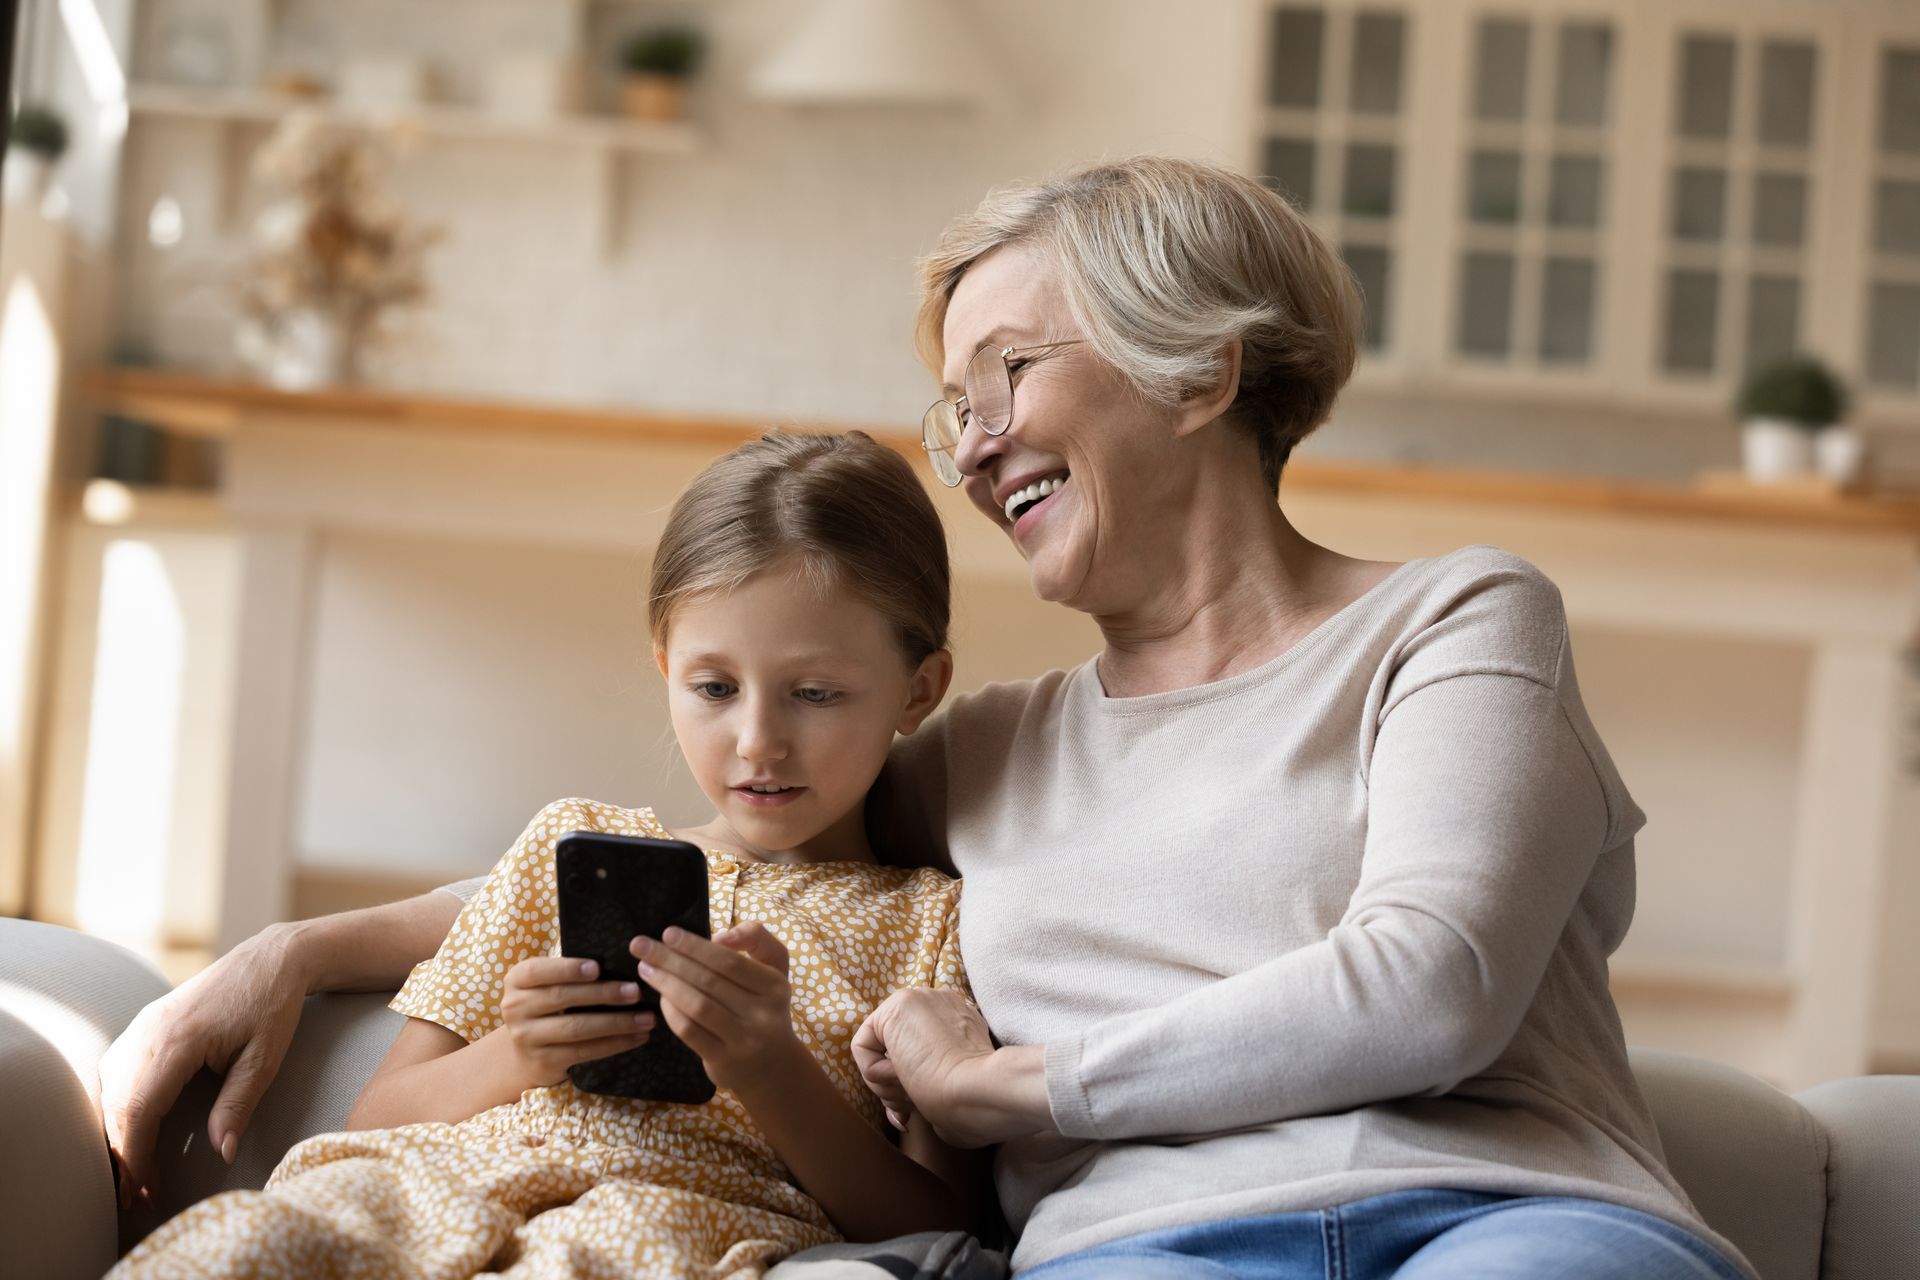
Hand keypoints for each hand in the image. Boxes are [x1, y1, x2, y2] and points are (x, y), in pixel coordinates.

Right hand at [99, 924, 307, 1206]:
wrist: (270, 959)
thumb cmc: (272, 1007)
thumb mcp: (265, 1059)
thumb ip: (238, 1105)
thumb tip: (221, 1153)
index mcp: (178, 1040)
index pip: (139, 1110)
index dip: (137, 1156)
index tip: (145, 1190)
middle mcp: (150, 1031)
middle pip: (117, 1105)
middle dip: (123, 1155)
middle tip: (136, 1197)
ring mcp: (143, 1025)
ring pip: (110, 1090)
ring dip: (117, 1133)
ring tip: (133, 1173)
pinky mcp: (145, 1024)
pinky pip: (116, 1072)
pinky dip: (117, 1107)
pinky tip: (129, 1132)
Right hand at [499, 956, 654, 1088]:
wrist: (525, 1053)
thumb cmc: (547, 1007)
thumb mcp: (546, 985)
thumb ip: (568, 973)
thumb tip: (618, 963)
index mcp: (517, 980)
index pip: (538, 971)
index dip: (567, 969)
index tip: (597, 968)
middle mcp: (514, 1008)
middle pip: (562, 998)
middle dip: (603, 994)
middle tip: (635, 991)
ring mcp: (526, 1037)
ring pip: (576, 1027)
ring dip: (616, 1023)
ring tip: (646, 1018)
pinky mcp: (543, 1061)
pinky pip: (584, 1051)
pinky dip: (614, 1044)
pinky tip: (636, 1037)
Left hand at [631, 921, 805, 1095]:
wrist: (772, 1064)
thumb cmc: (764, 1005)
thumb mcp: (774, 967)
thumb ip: (754, 938)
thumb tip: (717, 939)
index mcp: (775, 985)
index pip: (729, 961)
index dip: (695, 946)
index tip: (668, 933)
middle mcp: (762, 1013)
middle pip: (708, 981)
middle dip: (670, 960)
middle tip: (640, 945)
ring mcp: (743, 1039)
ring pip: (696, 1005)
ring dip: (666, 983)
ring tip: (645, 968)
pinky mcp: (723, 1059)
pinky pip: (689, 1030)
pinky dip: (670, 1011)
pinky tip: (661, 997)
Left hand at [852, 988, 1048, 1147]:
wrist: (977, 1092)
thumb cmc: (970, 1102)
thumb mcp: (952, 1087)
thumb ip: (929, 1083)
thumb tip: (902, 1112)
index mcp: (961, 1025)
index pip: (915, 1053)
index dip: (907, 1088)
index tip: (913, 1115)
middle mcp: (941, 1005)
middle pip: (894, 1051)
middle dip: (895, 1089)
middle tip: (911, 1111)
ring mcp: (921, 1000)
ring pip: (879, 1051)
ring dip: (889, 1086)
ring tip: (913, 1097)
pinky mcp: (898, 1006)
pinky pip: (863, 1046)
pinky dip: (875, 1073)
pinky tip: (904, 1077)